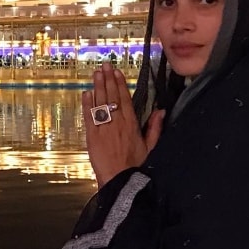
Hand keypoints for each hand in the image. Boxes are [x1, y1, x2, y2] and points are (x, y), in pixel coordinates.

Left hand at [82, 62, 164, 187]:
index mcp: (132, 125)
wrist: (120, 183)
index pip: (125, 99)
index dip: (120, 84)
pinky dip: (87, 105)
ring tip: (96, 73)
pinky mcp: (92, 137)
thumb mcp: (151, 147)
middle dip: (108, 80)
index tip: (117, 72)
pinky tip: (86, 94)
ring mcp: (103, 129)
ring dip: (98, 87)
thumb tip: (161, 110)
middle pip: (111, 97)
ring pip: (100, 104)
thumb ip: (155, 127)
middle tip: (105, 66)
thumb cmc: (137, 167)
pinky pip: (89, 117)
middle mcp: (117, 124)